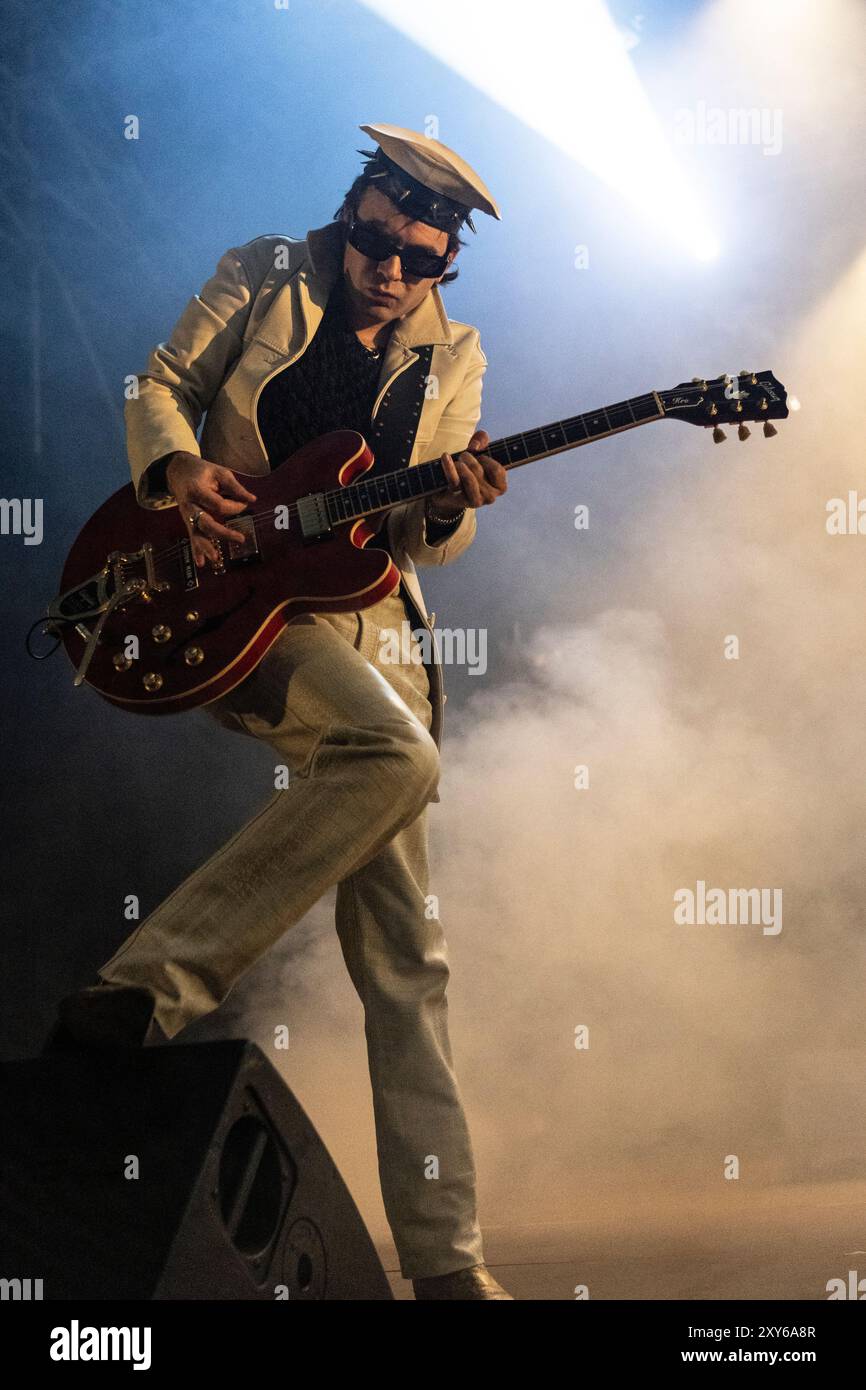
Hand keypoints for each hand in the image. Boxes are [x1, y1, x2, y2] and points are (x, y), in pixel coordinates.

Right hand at [166, 452, 257, 568]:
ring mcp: (187, 515)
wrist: (177, 470)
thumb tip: (252, 500)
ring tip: (216, 559)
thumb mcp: (219, 472)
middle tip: (241, 539)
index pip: (219, 504)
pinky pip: (192, 536)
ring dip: (206, 547)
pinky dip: (196, 550)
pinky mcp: (188, 521)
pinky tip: (201, 563)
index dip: (234, 506)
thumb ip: (235, 487)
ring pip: (197, 533)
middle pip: (206, 522)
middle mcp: (189, 505)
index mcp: (197, 490)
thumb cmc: (202, 471)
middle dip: (223, 533)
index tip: (245, 504)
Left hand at [430, 430, 506, 516]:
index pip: (498, 470)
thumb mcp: (478, 452)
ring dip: (460, 464)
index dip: (486, 459)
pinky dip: (449, 467)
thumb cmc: (469, 470)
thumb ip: (482, 440)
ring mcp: (476, 501)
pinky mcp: (459, 501)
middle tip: (463, 457)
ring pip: (468, 478)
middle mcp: (490, 497)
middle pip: (479, 471)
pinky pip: (455, 481)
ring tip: (457, 461)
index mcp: (500, 487)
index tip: (479, 457)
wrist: (448, 490)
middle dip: (469, 458)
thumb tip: (475, 446)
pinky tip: (445, 456)